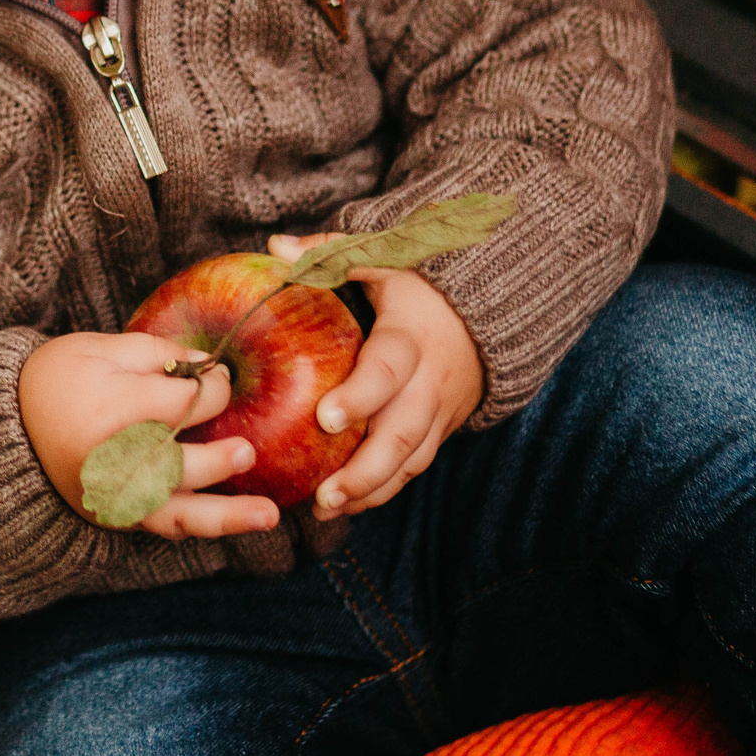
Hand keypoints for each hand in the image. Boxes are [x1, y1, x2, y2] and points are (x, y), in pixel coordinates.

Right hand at [19, 331, 282, 539]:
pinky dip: (198, 526)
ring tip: (269, 515)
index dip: (212, 389)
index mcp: (111, 410)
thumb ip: (157, 353)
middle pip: (182, 463)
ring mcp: (113, 494)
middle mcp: (112, 460)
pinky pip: (163, 527)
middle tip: (246, 449)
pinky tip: (234, 523)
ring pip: (178, 512)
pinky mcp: (114, 515)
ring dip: (226, 515)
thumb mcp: (100, 348)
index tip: (217, 378)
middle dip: (219, 456)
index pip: (182, 404)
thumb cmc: (57, 378)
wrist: (7, 425)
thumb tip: (209, 364)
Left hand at [267, 232, 483, 521]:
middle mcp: (430, 381)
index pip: (389, 369)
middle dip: (366, 469)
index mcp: (411, 337)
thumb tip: (274, 248)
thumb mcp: (380, 256)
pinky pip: (414, 467)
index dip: (363, 396)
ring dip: (371, 489)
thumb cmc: (415, 286)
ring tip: (325, 508)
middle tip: (324, 493)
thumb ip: (329, 253)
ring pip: (411, 460)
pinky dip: (383, 490)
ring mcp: (439, 411)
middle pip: (404, 433)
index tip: (326, 420)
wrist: (480, 314)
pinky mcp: (438, 430)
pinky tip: (344, 506)